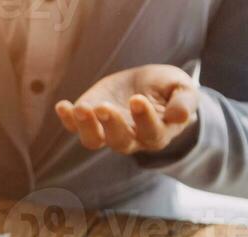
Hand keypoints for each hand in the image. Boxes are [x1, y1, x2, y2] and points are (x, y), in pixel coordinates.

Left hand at [55, 65, 198, 155]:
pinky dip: (67, 118)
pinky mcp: (90, 121)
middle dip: (111, 124)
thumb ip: (185, 101)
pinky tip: (62, 106)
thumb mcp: (182, 88)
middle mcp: (131, 139)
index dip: (144, 119)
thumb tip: (182, 116)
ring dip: (85, 126)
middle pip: (120, 141)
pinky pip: (75, 127)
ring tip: (81, 108)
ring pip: (94, 140)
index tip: (138, 99)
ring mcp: (107, 132)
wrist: (148, 85)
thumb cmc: (169, 89)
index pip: (151, 133)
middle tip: (104, 106)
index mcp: (158, 133)